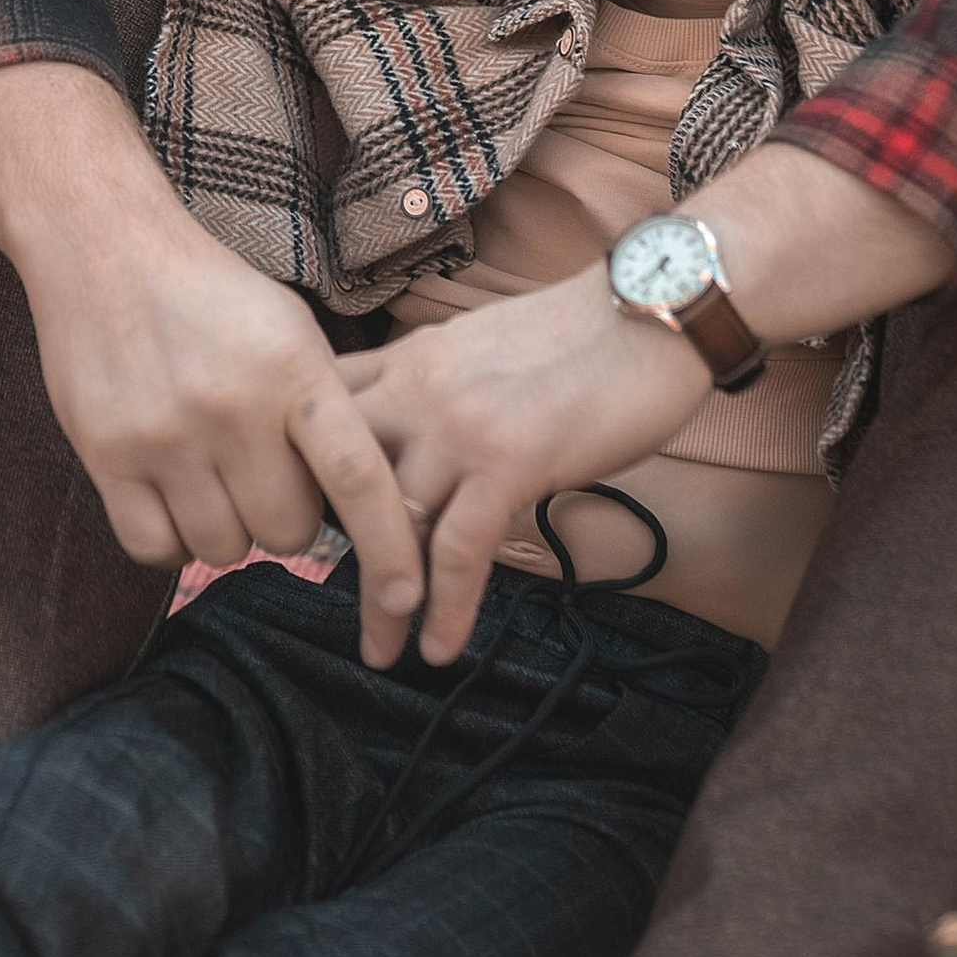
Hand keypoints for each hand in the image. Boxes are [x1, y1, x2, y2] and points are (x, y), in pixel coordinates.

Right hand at [0, 62, 424, 626]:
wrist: (104, 246)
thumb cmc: (210, 295)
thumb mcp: (290, 331)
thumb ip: (326, 410)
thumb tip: (367, 508)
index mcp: (293, 370)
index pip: (359, 477)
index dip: (391, 548)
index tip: (407, 597)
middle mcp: (232, 407)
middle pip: (286, 532)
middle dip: (285, 520)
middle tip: (264, 477)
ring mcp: (165, 434)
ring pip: (222, 547)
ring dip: (225, 528)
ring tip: (211, 474)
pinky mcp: (107, 454)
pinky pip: (155, 549)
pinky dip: (171, 539)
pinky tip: (172, 495)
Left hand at [339, 275, 709, 665]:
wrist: (654, 308)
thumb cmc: (581, 330)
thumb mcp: (481, 344)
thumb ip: (439, 386)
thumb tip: (423, 436)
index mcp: (409, 358)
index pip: (321, 414)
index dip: (302, 469)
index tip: (304, 520)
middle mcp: (416, 388)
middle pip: (335, 474)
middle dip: (324, 540)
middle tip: (326, 594)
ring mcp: (458, 426)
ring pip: (389, 523)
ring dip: (381, 599)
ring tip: (379, 649)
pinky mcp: (508, 460)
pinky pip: (457, 552)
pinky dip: (445, 610)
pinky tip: (439, 648)